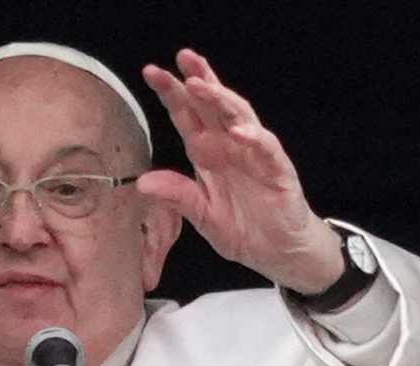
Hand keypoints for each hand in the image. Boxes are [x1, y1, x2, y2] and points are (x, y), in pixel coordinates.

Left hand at [138, 49, 342, 293]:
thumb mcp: (201, 216)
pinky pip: (266, 148)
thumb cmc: (242, 228)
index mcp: (208, 153)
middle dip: (198, 80)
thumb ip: (177, 196)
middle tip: (182, 58)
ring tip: (200, 85)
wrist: (278, 252)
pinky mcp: (278, 170)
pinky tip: (238, 132)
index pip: (188, 116)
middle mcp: (230, 146)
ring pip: (239, 117)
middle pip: (213, 105)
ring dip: (220, 99)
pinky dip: (253, 138)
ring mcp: (255, 154)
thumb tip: (141, 182)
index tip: (152, 72)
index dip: (172, 94)